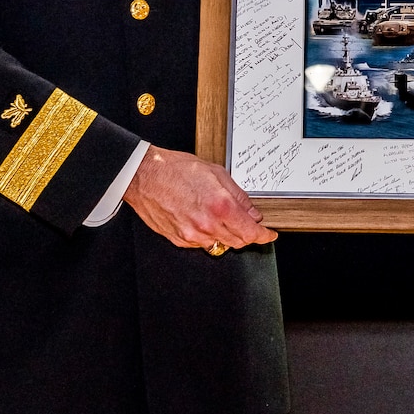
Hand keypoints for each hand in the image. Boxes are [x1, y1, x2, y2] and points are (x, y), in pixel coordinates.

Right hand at [123, 145, 276, 251]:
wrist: (144, 176)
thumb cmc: (176, 169)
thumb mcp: (216, 173)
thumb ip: (238, 196)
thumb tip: (251, 212)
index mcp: (219, 206)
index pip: (250, 233)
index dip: (264, 236)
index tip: (268, 235)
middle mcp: (206, 225)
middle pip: (237, 242)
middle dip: (245, 234)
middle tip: (244, 221)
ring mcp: (191, 235)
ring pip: (219, 245)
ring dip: (225, 234)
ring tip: (216, 215)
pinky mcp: (178, 239)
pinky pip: (200, 244)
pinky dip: (207, 235)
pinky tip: (200, 218)